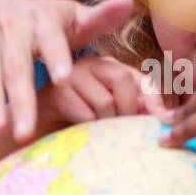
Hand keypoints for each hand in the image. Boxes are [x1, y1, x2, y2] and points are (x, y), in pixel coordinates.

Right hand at [0, 0, 135, 140]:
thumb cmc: (53, 21)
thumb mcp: (78, 17)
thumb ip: (102, 18)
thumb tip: (128, 2)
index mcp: (42, 18)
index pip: (50, 38)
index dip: (56, 56)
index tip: (66, 79)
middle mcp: (11, 26)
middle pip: (16, 64)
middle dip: (21, 98)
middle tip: (26, 130)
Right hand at [38, 56, 166, 127]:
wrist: (33, 130)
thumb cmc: (77, 123)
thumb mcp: (110, 115)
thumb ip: (133, 108)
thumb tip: (161, 115)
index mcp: (109, 68)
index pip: (141, 78)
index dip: (154, 99)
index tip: (161, 120)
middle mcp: (91, 63)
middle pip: (122, 81)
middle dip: (127, 110)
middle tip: (119, 129)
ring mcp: (71, 74)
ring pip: (105, 101)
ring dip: (105, 124)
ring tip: (95, 131)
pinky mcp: (56, 92)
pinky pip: (86, 114)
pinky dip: (88, 128)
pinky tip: (79, 131)